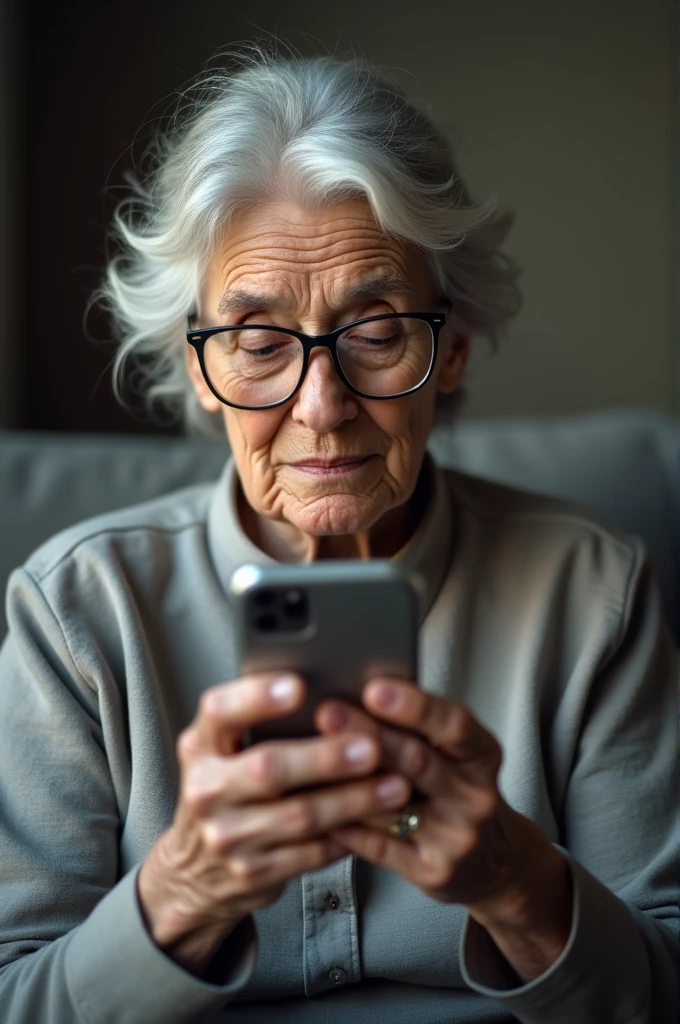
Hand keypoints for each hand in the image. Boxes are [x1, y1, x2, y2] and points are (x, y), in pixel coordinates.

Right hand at [137, 673, 410, 974]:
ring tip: (393, 784)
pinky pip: (311, 852)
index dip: (256, 697)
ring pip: (300, 816)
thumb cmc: (225, 790)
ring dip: (353, 799)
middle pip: (268, 769)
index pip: (219, 712)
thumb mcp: (222, 751)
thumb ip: (256, 722)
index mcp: (199, 747)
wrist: (197, 870)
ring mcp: (228, 836)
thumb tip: (325, 685)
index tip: (298, 686)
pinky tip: (375, 820)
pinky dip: (349, 835)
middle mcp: (206, 790)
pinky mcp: (254, 872)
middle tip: (370, 746)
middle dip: (325, 757)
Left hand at [315, 679, 566, 923]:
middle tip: (329, 713)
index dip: (415, 706)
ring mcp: (455, 837)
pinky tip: (319, 805)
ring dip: (348, 781)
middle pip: (417, 761)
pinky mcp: (432, 871)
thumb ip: (419, 729)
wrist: (494, 862)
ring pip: (392, 805)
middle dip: (369, 734)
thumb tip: (360, 691)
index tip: (376, 689)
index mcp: (481, 757)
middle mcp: (474, 796)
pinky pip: (378, 845)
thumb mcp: (457, 756)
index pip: (455, 725)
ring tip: (312, 759)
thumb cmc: (459, 793)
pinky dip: (346, 824)